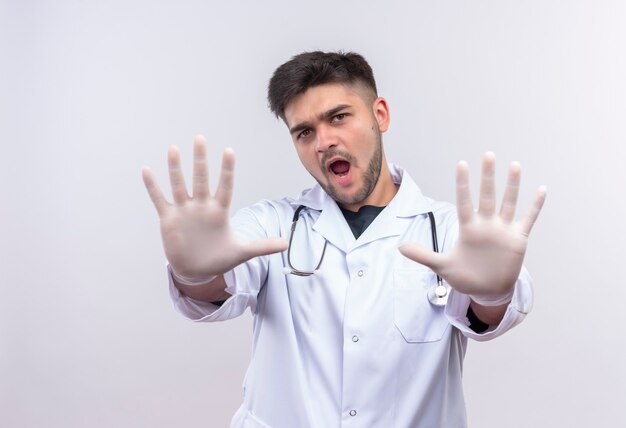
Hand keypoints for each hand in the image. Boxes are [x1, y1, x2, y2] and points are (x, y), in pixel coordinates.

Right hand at [142, 135, 287, 280]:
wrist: (196, 270)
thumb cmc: (219, 258)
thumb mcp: (241, 253)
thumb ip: (262, 246)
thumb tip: (286, 244)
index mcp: (219, 211)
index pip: (225, 186)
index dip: (227, 170)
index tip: (229, 151)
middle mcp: (201, 206)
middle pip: (201, 179)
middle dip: (200, 161)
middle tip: (200, 138)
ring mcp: (185, 211)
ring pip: (179, 185)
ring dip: (175, 168)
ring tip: (173, 148)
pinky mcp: (169, 218)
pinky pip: (159, 199)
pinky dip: (153, 187)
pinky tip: (147, 170)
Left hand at [399, 152, 546, 300]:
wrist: (487, 291)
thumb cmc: (465, 276)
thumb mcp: (443, 267)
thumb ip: (423, 255)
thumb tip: (400, 247)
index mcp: (468, 228)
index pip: (464, 202)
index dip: (463, 184)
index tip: (462, 164)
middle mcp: (486, 225)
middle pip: (487, 196)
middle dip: (487, 177)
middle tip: (488, 155)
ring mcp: (503, 230)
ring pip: (508, 203)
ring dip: (512, 186)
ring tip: (514, 165)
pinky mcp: (518, 239)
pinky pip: (528, 219)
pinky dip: (535, 206)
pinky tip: (541, 189)